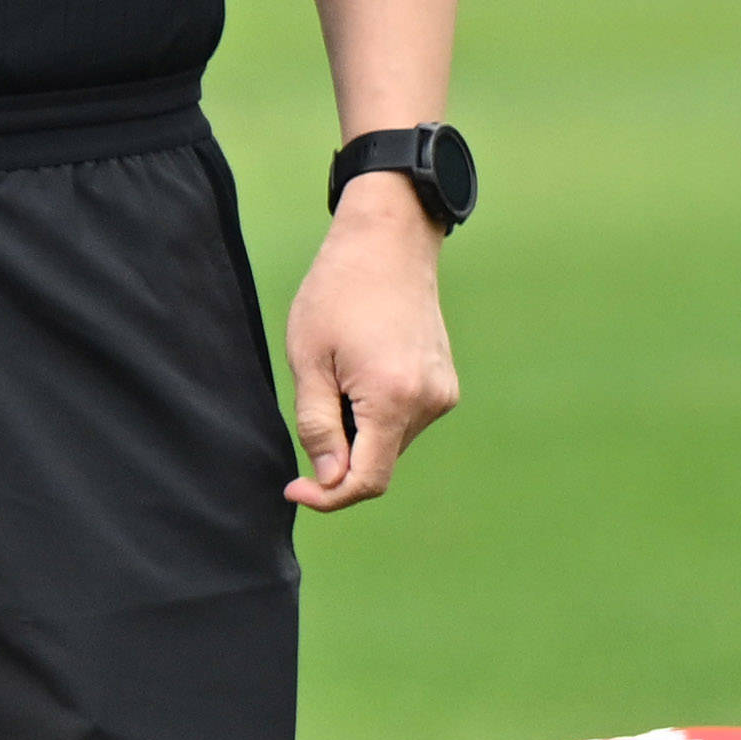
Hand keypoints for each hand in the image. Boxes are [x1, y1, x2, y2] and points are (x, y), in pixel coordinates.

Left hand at [277, 185, 460, 510]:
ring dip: (359, 429)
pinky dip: (377, 413)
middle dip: (339, 452)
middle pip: (378, 462)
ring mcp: (442, 393)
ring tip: (341, 373)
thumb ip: (317, 426)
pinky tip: (362, 369)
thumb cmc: (337, 292)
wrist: (387, 243)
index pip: (366, 481)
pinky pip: (404, 420)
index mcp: (392, 397)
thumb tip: (328, 481)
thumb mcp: (309, 360)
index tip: (295, 489)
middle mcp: (428, 401)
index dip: (328, 497)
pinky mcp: (445, 383)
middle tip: (315, 397)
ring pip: (390, 442)